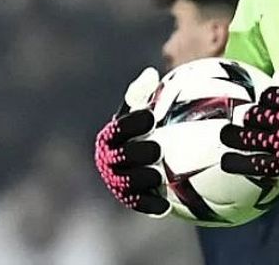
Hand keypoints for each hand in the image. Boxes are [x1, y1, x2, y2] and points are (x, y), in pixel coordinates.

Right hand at [94, 67, 169, 216]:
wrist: (155, 156)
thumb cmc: (154, 126)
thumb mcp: (150, 108)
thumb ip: (147, 94)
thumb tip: (150, 74)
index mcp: (114, 135)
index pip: (119, 128)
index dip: (132, 123)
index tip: (150, 117)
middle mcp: (111, 158)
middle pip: (120, 157)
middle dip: (135, 153)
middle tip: (156, 148)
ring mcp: (119, 179)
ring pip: (126, 182)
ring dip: (140, 179)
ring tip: (157, 176)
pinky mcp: (131, 198)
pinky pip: (139, 203)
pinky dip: (150, 204)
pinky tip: (167, 206)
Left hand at [220, 82, 278, 209]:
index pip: (271, 95)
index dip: (264, 99)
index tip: (263, 103)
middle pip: (256, 115)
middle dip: (245, 116)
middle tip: (239, 118)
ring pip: (250, 136)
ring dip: (234, 135)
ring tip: (225, 134)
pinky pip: (255, 162)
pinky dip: (238, 161)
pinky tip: (226, 160)